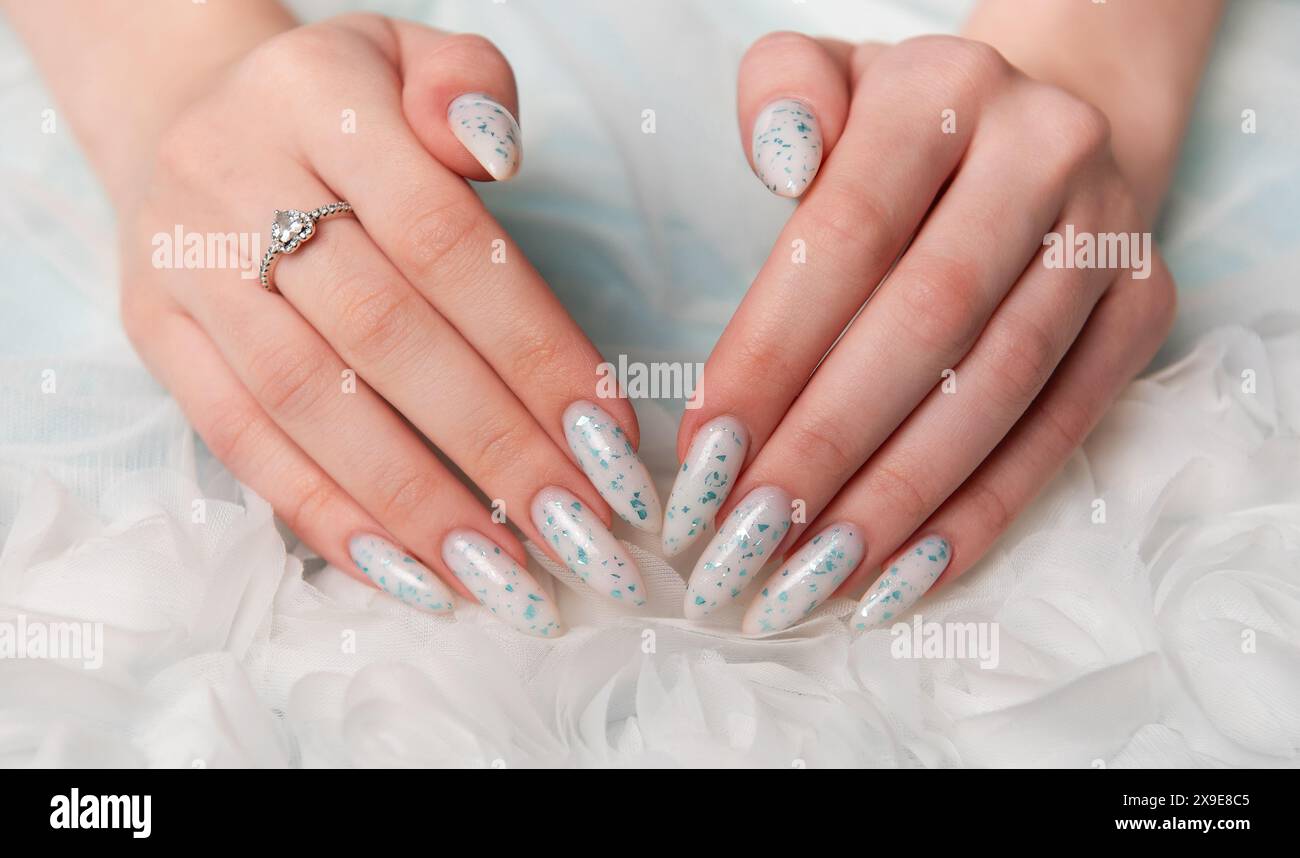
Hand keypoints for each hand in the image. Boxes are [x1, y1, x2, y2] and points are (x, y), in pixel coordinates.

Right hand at [118, 14, 657, 635]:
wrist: (191, 113)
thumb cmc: (342, 104)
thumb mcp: (408, 56)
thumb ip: (469, 89)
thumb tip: (497, 157)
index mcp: (316, 98)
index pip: (444, 241)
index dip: (532, 347)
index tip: (609, 437)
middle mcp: (234, 178)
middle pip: (382, 334)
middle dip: (492, 445)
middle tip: (576, 528)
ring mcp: (182, 263)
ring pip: (304, 403)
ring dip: (412, 502)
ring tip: (502, 576)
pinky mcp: (156, 335)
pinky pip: (237, 441)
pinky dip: (326, 515)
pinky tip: (405, 573)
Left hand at [667, 33, 1176, 632]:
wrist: (1047, 130)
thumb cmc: (904, 130)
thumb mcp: (829, 82)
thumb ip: (782, 98)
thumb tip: (782, 156)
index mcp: (946, 92)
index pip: (843, 238)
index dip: (769, 354)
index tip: (706, 452)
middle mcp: (1044, 154)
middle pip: (922, 325)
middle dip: (826, 444)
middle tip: (748, 534)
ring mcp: (1107, 240)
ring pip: (995, 391)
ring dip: (898, 497)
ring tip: (814, 571)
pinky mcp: (1142, 313)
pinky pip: (1059, 431)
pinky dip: (978, 510)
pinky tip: (904, 572)